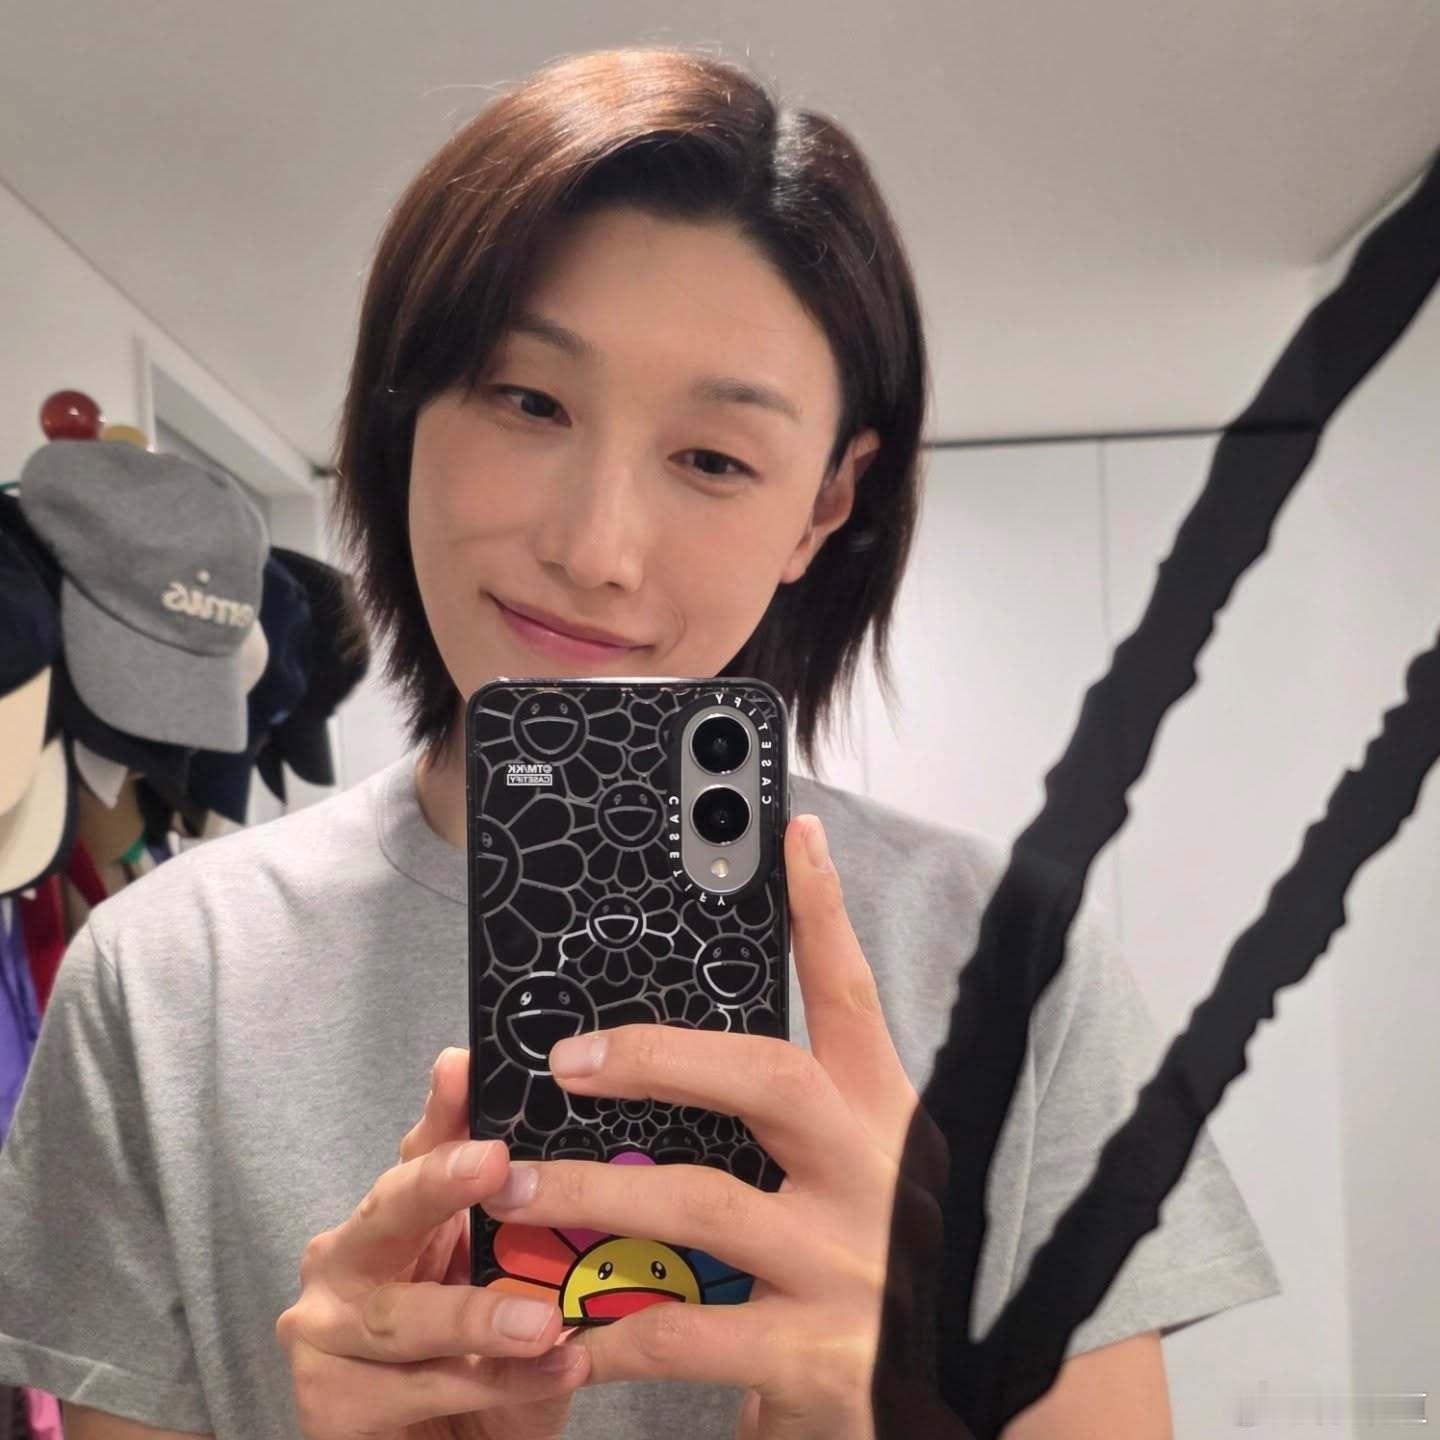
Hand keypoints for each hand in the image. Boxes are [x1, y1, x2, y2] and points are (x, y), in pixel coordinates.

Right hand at [275, 1047, 589, 1439]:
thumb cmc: (487, 1363)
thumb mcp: (519, 1288)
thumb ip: (534, 1231)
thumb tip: (593, 1167)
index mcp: (398, 1213)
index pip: (422, 1145)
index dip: (444, 1106)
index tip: (466, 1062)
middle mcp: (348, 1256)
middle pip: (388, 1209)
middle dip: (438, 1183)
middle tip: (495, 1161)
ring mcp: (325, 1329)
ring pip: (401, 1316)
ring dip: (477, 1318)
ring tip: (546, 1323)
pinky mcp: (327, 1403)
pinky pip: (419, 1388)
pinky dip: (493, 1386)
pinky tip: (554, 1373)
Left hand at [477, 814, 958, 1439]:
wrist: (962, 1408)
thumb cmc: (880, 1273)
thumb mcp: (857, 1180)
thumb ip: (795, 1129)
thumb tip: (676, 1065)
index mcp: (884, 1119)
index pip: (851, 995)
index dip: (823, 909)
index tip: (790, 830)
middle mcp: (874, 1174)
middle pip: (765, 1078)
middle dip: (656, 1056)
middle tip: (567, 1059)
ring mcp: (849, 1263)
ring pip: (704, 1203)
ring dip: (595, 1193)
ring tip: (516, 1185)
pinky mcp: (818, 1354)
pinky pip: (687, 1332)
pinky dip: (611, 1331)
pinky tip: (559, 1333)